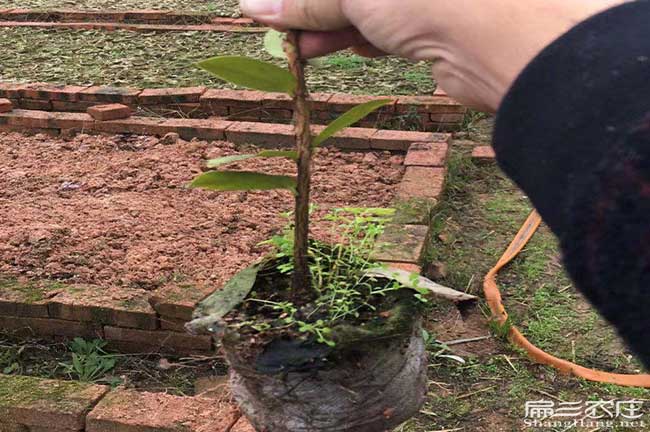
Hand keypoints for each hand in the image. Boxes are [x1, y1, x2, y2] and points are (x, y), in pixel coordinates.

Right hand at [240, 0, 624, 111]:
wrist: (501, 40)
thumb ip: (308, 1)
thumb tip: (255, 6)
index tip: (277, 6)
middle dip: (316, 4)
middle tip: (281, 24)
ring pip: (370, 4)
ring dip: (333, 24)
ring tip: (300, 47)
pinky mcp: (439, 20)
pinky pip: (390, 24)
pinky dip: (364, 37)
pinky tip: (344, 48)